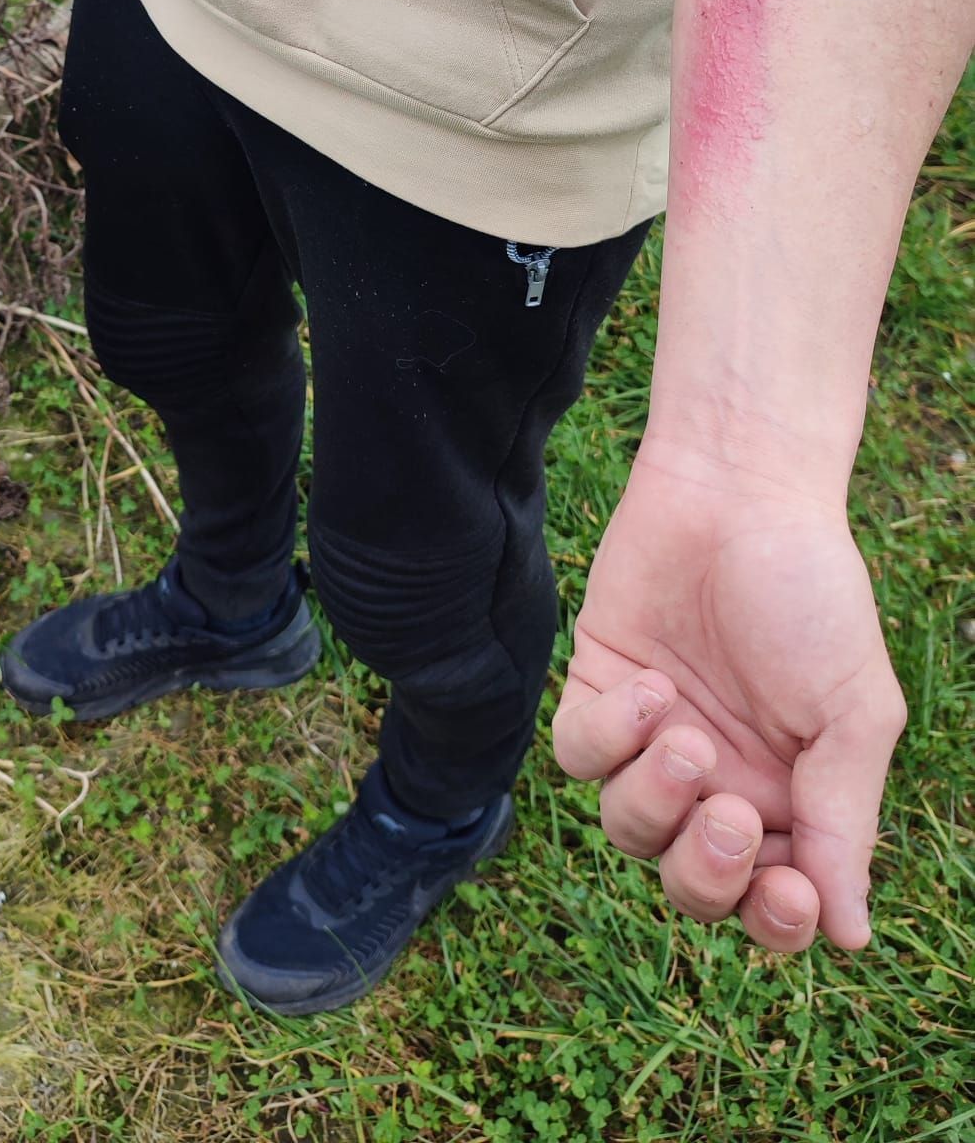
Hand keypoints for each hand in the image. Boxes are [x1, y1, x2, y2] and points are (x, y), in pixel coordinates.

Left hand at [553, 442, 905, 951]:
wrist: (741, 494)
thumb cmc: (812, 597)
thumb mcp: (852, 713)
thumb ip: (844, 823)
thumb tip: (851, 938)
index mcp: (791, 800)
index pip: (771, 904)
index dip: (772, 922)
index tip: (787, 892)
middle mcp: (717, 782)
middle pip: (691, 885)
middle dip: (707, 871)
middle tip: (730, 813)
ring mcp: (652, 741)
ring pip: (627, 829)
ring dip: (656, 799)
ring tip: (688, 737)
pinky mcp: (598, 692)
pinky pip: (580, 756)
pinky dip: (609, 736)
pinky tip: (650, 687)